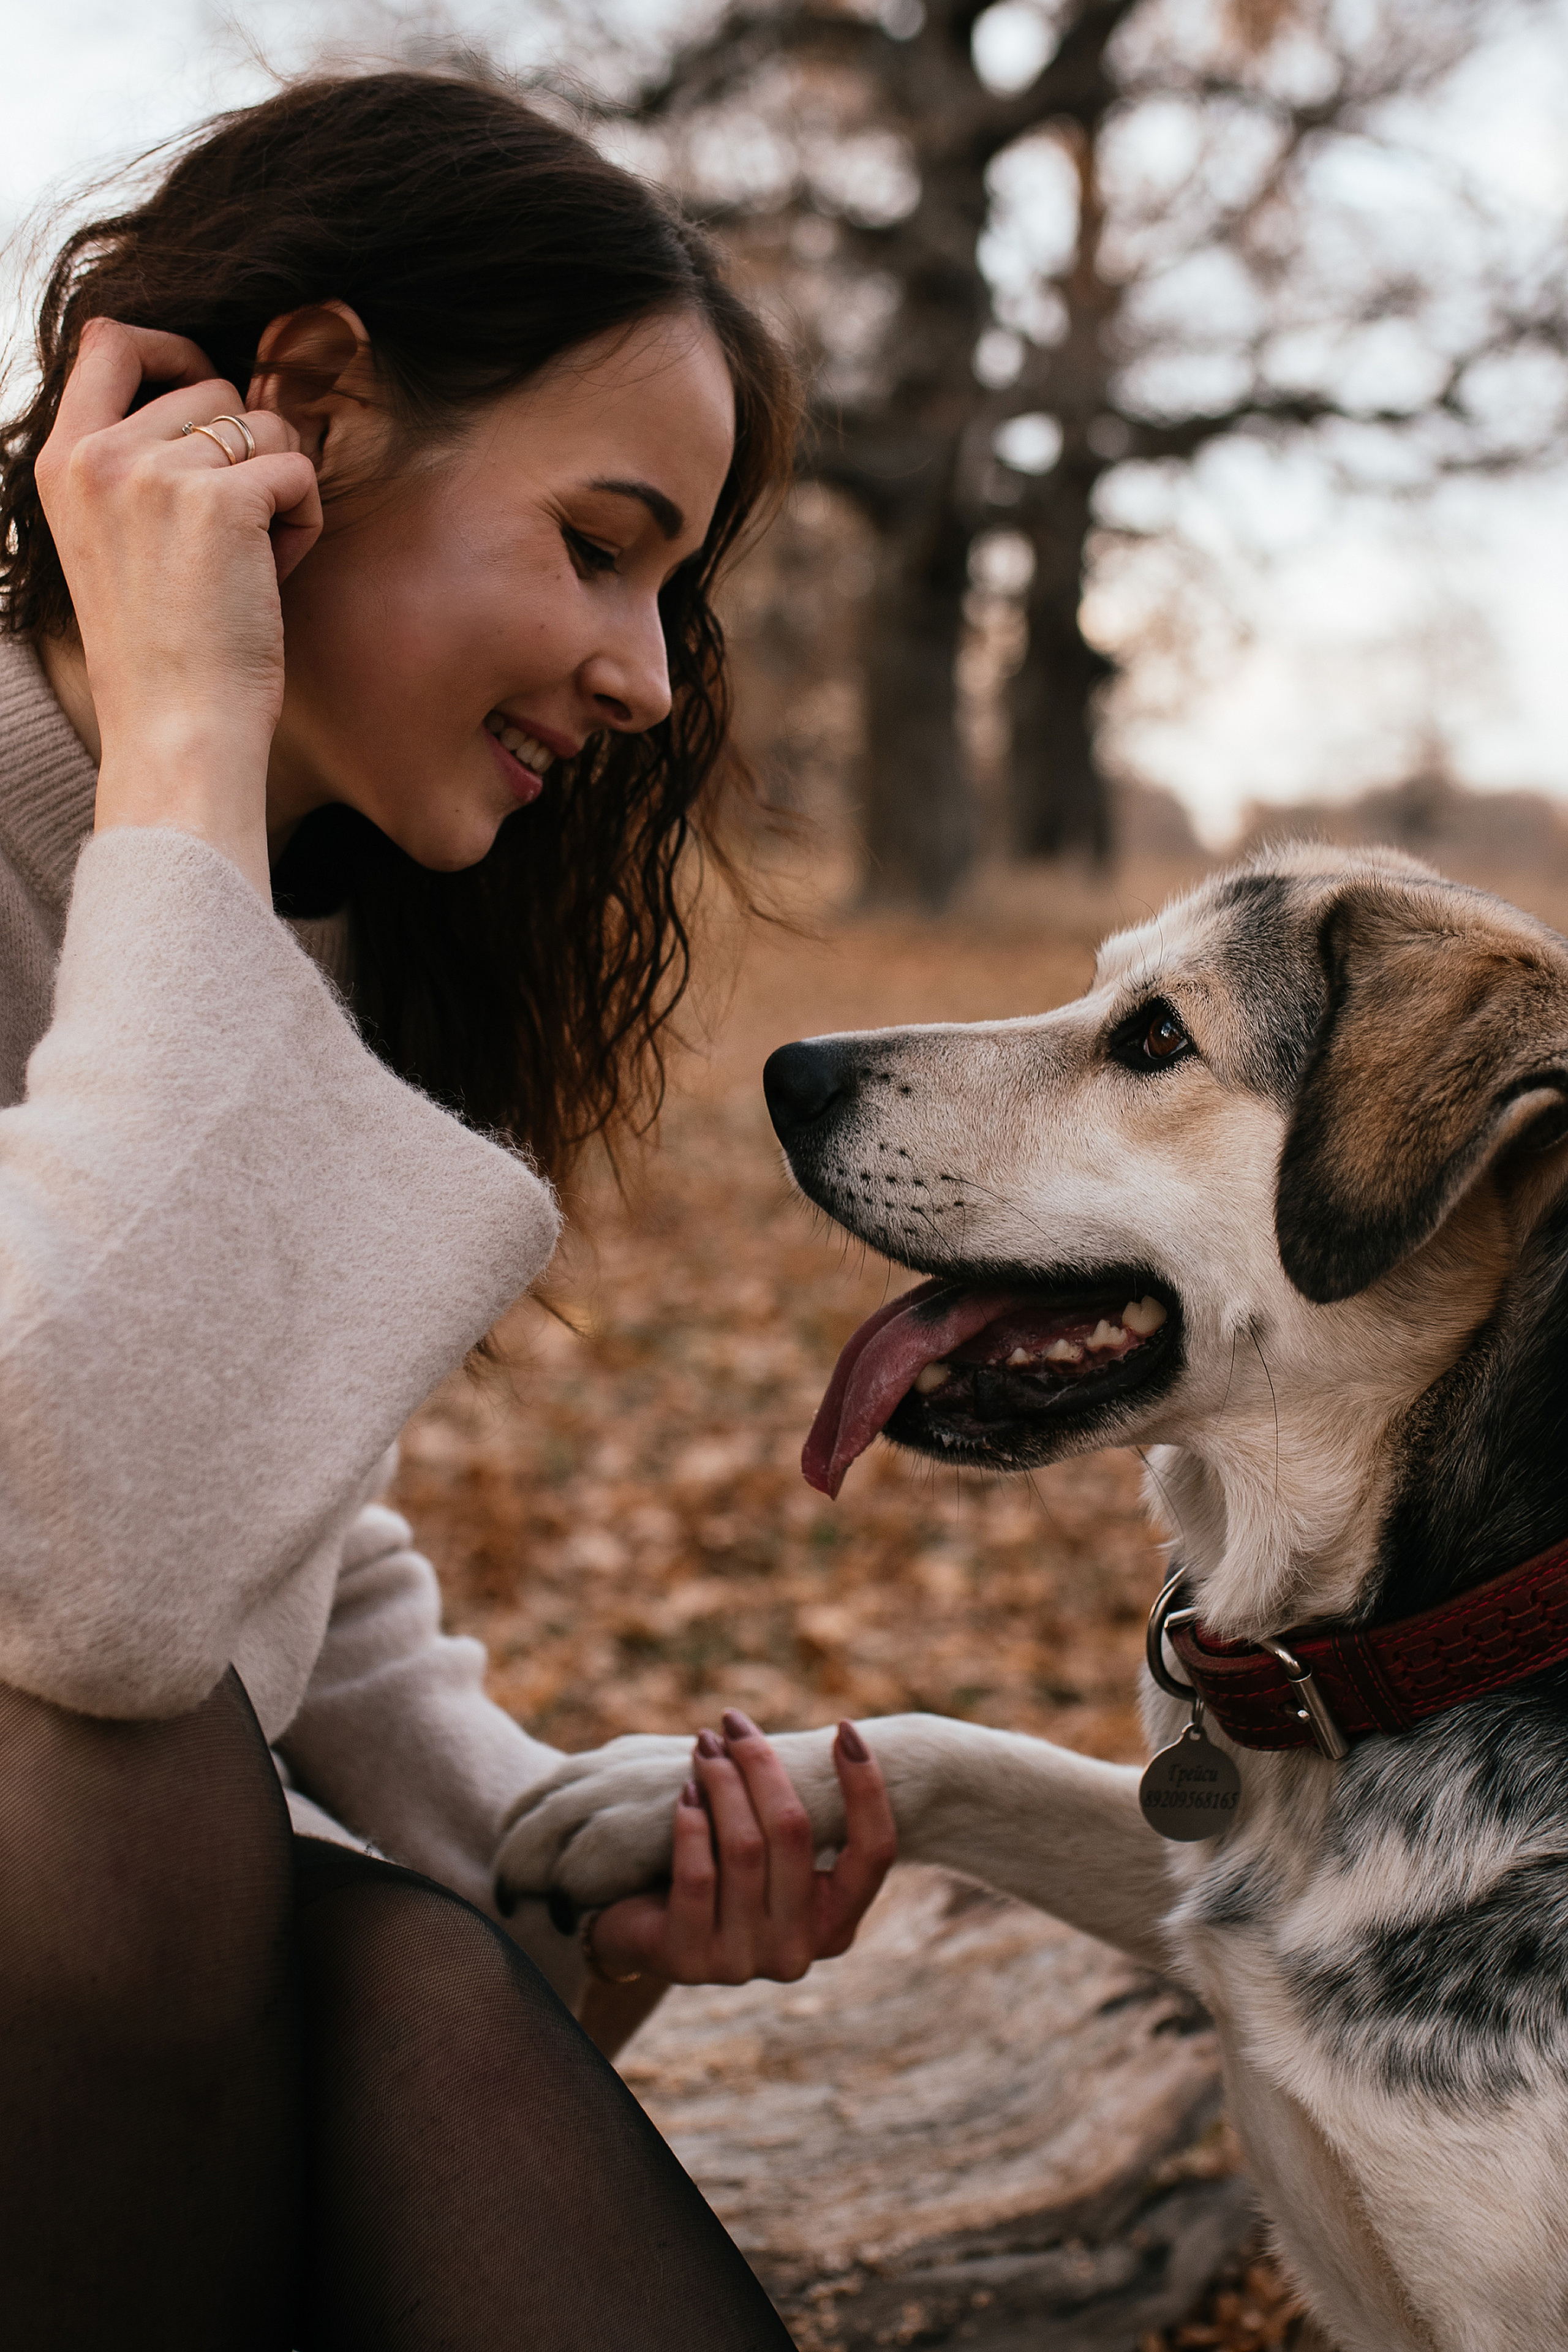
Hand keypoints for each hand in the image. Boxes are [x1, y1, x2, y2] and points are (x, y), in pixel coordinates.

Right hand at [34, 318, 322, 893]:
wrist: (175, 731)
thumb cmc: (162, 651)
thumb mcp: (113, 540)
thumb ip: (138, 465)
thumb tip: (215, 399)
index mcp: (64, 461)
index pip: (110, 339)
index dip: (172, 349)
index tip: (205, 391)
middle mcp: (102, 455)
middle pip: (214, 386)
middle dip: (243, 454)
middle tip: (228, 541)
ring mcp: (160, 473)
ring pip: (266, 427)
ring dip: (277, 491)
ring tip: (247, 566)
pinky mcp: (225, 500)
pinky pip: (299, 470)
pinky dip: (305, 522)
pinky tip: (272, 578)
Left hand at [585, 1712, 896, 1986]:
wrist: (644, 1934)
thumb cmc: (720, 1874)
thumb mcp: (770, 1854)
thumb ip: (795, 1818)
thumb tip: (821, 1735)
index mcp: (835, 1925)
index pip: (875, 1852)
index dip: (866, 1788)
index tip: (845, 1728)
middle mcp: (798, 1952)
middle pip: (794, 1833)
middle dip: (763, 1765)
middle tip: (734, 1724)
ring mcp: (745, 1963)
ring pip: (744, 1847)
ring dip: (722, 1782)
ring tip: (705, 1747)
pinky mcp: (691, 1960)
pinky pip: (698, 1875)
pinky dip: (692, 1823)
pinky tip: (685, 1792)